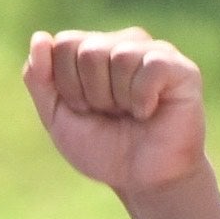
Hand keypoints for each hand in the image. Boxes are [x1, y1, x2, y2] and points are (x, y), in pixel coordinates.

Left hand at [23, 29, 213, 198]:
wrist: (143, 181)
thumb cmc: (104, 149)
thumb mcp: (57, 118)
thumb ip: (40, 79)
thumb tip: (39, 37)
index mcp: (92, 49)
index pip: (63, 44)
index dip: (68, 86)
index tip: (85, 110)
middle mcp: (123, 43)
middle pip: (88, 51)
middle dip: (93, 95)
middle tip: (112, 115)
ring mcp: (153, 53)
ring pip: (119, 56)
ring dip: (120, 100)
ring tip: (132, 114)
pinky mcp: (180, 68)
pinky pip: (150, 67)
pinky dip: (143, 100)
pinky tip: (151, 111)